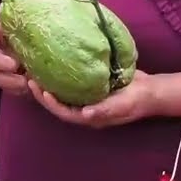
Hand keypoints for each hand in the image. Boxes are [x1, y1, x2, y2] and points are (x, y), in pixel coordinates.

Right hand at [0, 15, 28, 96]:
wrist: (24, 38)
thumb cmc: (26, 23)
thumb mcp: (26, 14)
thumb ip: (30, 10)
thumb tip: (54, 1)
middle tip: (15, 64)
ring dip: (9, 81)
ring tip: (25, 82)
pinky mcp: (5, 79)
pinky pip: (7, 88)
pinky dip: (17, 90)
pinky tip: (29, 89)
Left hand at [27, 71, 158, 127]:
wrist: (151, 90)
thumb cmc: (136, 100)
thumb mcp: (122, 105)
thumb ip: (104, 109)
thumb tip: (84, 114)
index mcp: (90, 116)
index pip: (65, 112)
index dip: (51, 103)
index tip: (41, 90)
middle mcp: (85, 108)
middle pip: (59, 103)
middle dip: (44, 93)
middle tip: (30, 78)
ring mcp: (87, 97)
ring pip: (63, 93)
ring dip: (50, 84)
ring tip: (37, 70)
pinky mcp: (91, 86)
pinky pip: (72, 83)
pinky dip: (61, 76)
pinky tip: (54, 63)